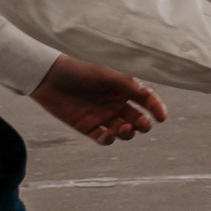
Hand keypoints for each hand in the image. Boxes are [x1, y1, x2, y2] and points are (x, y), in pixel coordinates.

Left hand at [30, 54, 166, 144]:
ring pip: (123, 131)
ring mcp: (102, 117)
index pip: (146, 100)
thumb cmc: (78, 71)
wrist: (49, 78)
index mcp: (123, 89)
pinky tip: (108, 134)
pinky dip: (109, 139)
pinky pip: (104, 138)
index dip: (156, 108)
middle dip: (143, 124)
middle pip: (137, 119)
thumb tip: (145, 94)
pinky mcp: (88, 127)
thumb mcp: (104, 75)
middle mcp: (115, 104)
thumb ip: (124, 85)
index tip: (162, 117)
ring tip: (123, 128)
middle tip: (141, 124)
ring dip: (127, 133)